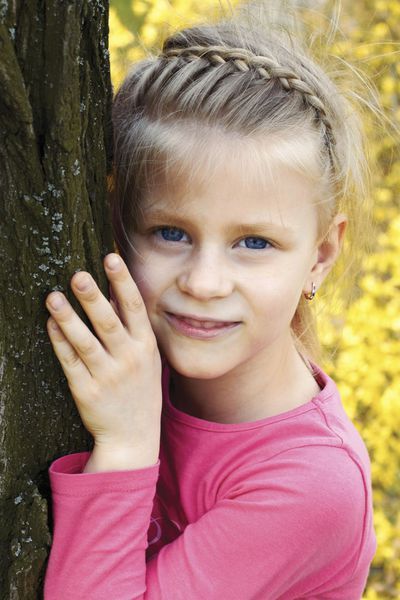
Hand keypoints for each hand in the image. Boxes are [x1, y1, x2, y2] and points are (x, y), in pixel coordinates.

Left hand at [45, 253, 161, 468]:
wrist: (133, 435)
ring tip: (53, 297)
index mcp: (145, 347)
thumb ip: (135, 326)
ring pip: (84, 342)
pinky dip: (59, 342)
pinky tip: (50, 324)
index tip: (111, 258)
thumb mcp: (148, 357)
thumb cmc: (141, 388)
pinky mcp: (85, 390)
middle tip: (78, 275)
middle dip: (93, 298)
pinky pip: (69, 362)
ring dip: (68, 318)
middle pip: (108, 323)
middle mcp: (128, 360)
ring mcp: (106, 376)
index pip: (134, 308)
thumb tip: (118, 289)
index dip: (123, 282)